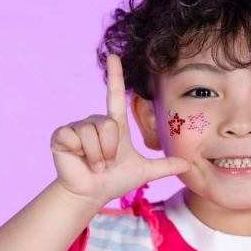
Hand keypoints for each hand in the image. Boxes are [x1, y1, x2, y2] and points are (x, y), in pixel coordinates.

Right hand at [50, 54, 189, 205]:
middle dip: (110, 150)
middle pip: (109, 124)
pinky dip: (83, 154)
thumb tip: (189, 165)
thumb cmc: (114, 181)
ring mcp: (77, 127)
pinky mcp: (62, 135)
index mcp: (114, 125)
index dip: (116, 76)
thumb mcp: (143, 172)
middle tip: (107, 164)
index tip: (114, 56)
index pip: (116, 96)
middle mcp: (96, 122)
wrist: (90, 194)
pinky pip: (76, 137)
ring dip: (98, 155)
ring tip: (95, 165)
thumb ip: (165, 166)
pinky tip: (80, 160)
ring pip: (93, 131)